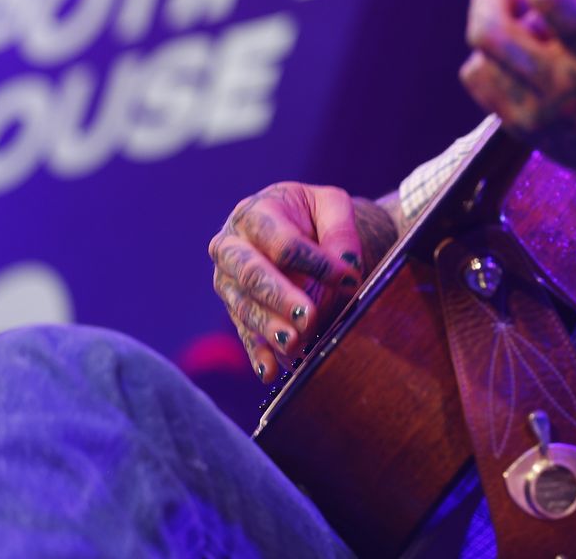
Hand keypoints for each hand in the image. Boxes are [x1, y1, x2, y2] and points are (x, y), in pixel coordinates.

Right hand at [208, 182, 366, 379]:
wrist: (295, 225)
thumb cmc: (312, 214)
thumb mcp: (330, 205)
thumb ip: (340, 230)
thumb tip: (347, 266)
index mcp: (254, 213)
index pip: (282, 242)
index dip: (316, 261)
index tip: (348, 278)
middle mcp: (231, 246)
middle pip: (251, 273)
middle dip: (280, 297)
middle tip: (308, 316)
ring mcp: (227, 279)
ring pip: (244, 306)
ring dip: (269, 327)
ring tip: (295, 344)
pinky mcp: (235, 307)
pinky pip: (243, 331)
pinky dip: (257, 352)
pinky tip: (270, 371)